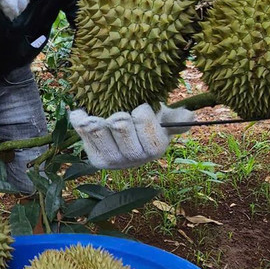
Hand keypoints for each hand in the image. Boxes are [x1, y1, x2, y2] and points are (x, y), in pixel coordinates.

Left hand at [69, 103, 195, 169]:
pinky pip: (81, 133)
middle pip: (120, 125)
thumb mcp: (167, 119)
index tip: (141, 108)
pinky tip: (80, 113)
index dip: (141, 110)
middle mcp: (133, 159)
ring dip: (98, 118)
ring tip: (100, 114)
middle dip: (120, 114)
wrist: (132, 138)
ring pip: (98, 129)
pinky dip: (79, 120)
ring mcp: (112, 160)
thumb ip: (178, 118)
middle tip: (120, 112)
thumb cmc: (152, 124)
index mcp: (154, 148)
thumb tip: (190, 116)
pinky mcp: (94, 157)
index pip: (142, 120)